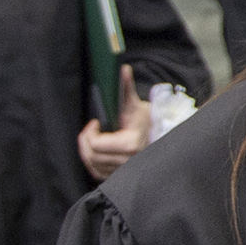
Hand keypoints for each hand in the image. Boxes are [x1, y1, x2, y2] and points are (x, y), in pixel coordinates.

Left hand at [77, 65, 151, 179]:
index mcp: (131, 143)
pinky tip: (95, 151)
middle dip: (85, 141)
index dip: (89, 133)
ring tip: (91, 138)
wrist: (160, 135)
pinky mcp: (120, 175)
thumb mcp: (135, 103)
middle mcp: (129, 160)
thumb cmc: (145, 120)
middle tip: (89, 130)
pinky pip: (98, 173)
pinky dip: (92, 162)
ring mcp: (125, 169)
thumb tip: (122, 69)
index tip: (94, 122)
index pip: (97, 145)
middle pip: (92, 156)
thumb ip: (126, 86)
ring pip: (93, 165)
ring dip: (87, 151)